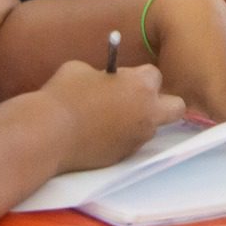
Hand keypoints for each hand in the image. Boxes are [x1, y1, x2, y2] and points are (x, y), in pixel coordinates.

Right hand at [38, 58, 186, 171]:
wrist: (50, 134)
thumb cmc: (65, 95)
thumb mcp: (83, 69)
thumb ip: (104, 74)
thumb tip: (105, 80)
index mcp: (141, 86)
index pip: (155, 75)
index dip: (137, 76)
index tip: (120, 79)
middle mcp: (147, 113)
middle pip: (176, 106)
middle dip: (163, 102)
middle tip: (138, 101)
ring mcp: (137, 137)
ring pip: (152, 128)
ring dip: (139, 121)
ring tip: (110, 119)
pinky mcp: (124, 156)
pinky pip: (132, 143)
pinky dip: (122, 138)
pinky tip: (100, 135)